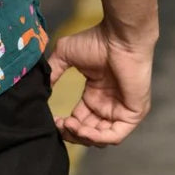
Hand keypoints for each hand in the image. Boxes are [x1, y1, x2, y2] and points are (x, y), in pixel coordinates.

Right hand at [48, 23, 154, 146]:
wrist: (119, 37)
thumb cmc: (96, 40)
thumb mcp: (66, 54)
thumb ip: (54, 71)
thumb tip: (41, 87)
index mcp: (95, 94)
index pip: (80, 119)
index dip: (66, 125)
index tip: (54, 120)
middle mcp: (108, 105)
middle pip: (89, 132)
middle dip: (72, 133)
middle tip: (60, 126)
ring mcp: (122, 110)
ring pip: (101, 137)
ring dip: (83, 137)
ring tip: (70, 126)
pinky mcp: (133, 114)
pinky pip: (116, 135)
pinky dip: (98, 137)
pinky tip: (83, 129)